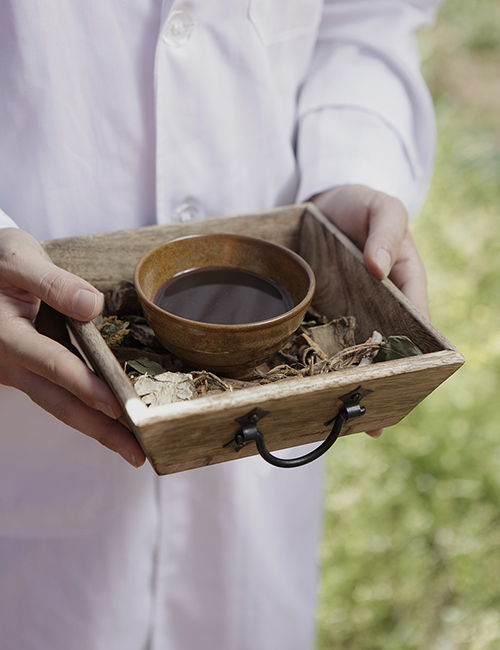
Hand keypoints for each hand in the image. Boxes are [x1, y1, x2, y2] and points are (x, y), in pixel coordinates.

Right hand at [0, 228, 145, 466]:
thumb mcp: (19, 259)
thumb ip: (52, 283)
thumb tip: (92, 306)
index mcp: (5, 335)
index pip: (52, 363)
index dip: (85, 385)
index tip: (116, 406)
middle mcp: (10, 362)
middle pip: (58, 402)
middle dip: (98, 429)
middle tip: (136, 452)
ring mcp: (18, 371)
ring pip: (58, 404)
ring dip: (95, 427)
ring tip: (132, 448)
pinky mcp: (27, 370)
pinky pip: (57, 394)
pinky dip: (85, 409)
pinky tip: (112, 420)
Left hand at [311, 185, 429, 437]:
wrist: (326, 204)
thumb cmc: (362, 205)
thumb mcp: (382, 207)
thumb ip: (387, 231)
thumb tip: (379, 268)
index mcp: (403, 285)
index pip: (414, 327)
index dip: (411, 359)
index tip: (399, 387)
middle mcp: (379, 307)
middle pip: (385, 352)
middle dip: (379, 385)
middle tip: (370, 423)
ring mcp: (351, 312)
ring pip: (355, 354)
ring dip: (349, 385)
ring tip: (338, 419)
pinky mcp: (324, 313)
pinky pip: (325, 341)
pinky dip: (319, 365)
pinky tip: (308, 389)